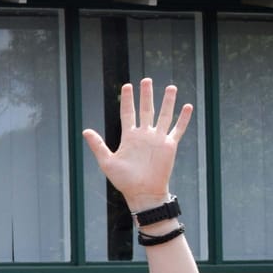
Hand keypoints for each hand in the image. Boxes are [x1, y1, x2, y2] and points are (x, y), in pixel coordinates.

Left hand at [82, 78, 191, 210]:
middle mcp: (144, 135)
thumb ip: (98, 145)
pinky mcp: (169, 146)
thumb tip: (85, 130)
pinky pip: (178, 129)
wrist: (142, 192)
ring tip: (170, 87)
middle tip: (146, 80)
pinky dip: (182, 119)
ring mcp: (157, 139)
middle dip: (146, 95)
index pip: (128, 113)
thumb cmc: (123, 180)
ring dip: (167, 102)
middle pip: (146, 110)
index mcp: (129, 137)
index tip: (127, 86)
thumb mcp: (107, 162)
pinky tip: (187, 106)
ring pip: (164, 116)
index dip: (128, 100)